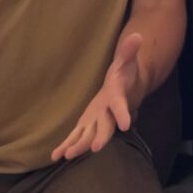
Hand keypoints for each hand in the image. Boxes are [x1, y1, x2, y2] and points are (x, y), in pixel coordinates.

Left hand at [52, 32, 143, 161]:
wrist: (126, 89)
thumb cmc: (126, 73)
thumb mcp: (126, 60)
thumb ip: (129, 51)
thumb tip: (137, 36)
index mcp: (118, 98)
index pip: (121, 106)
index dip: (123, 114)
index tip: (125, 126)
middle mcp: (109, 114)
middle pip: (106, 127)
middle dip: (101, 137)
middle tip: (96, 149)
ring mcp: (98, 121)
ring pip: (89, 136)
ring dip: (80, 145)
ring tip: (68, 155)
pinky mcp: (87, 124)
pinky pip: (77, 136)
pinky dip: (67, 146)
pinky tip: (55, 156)